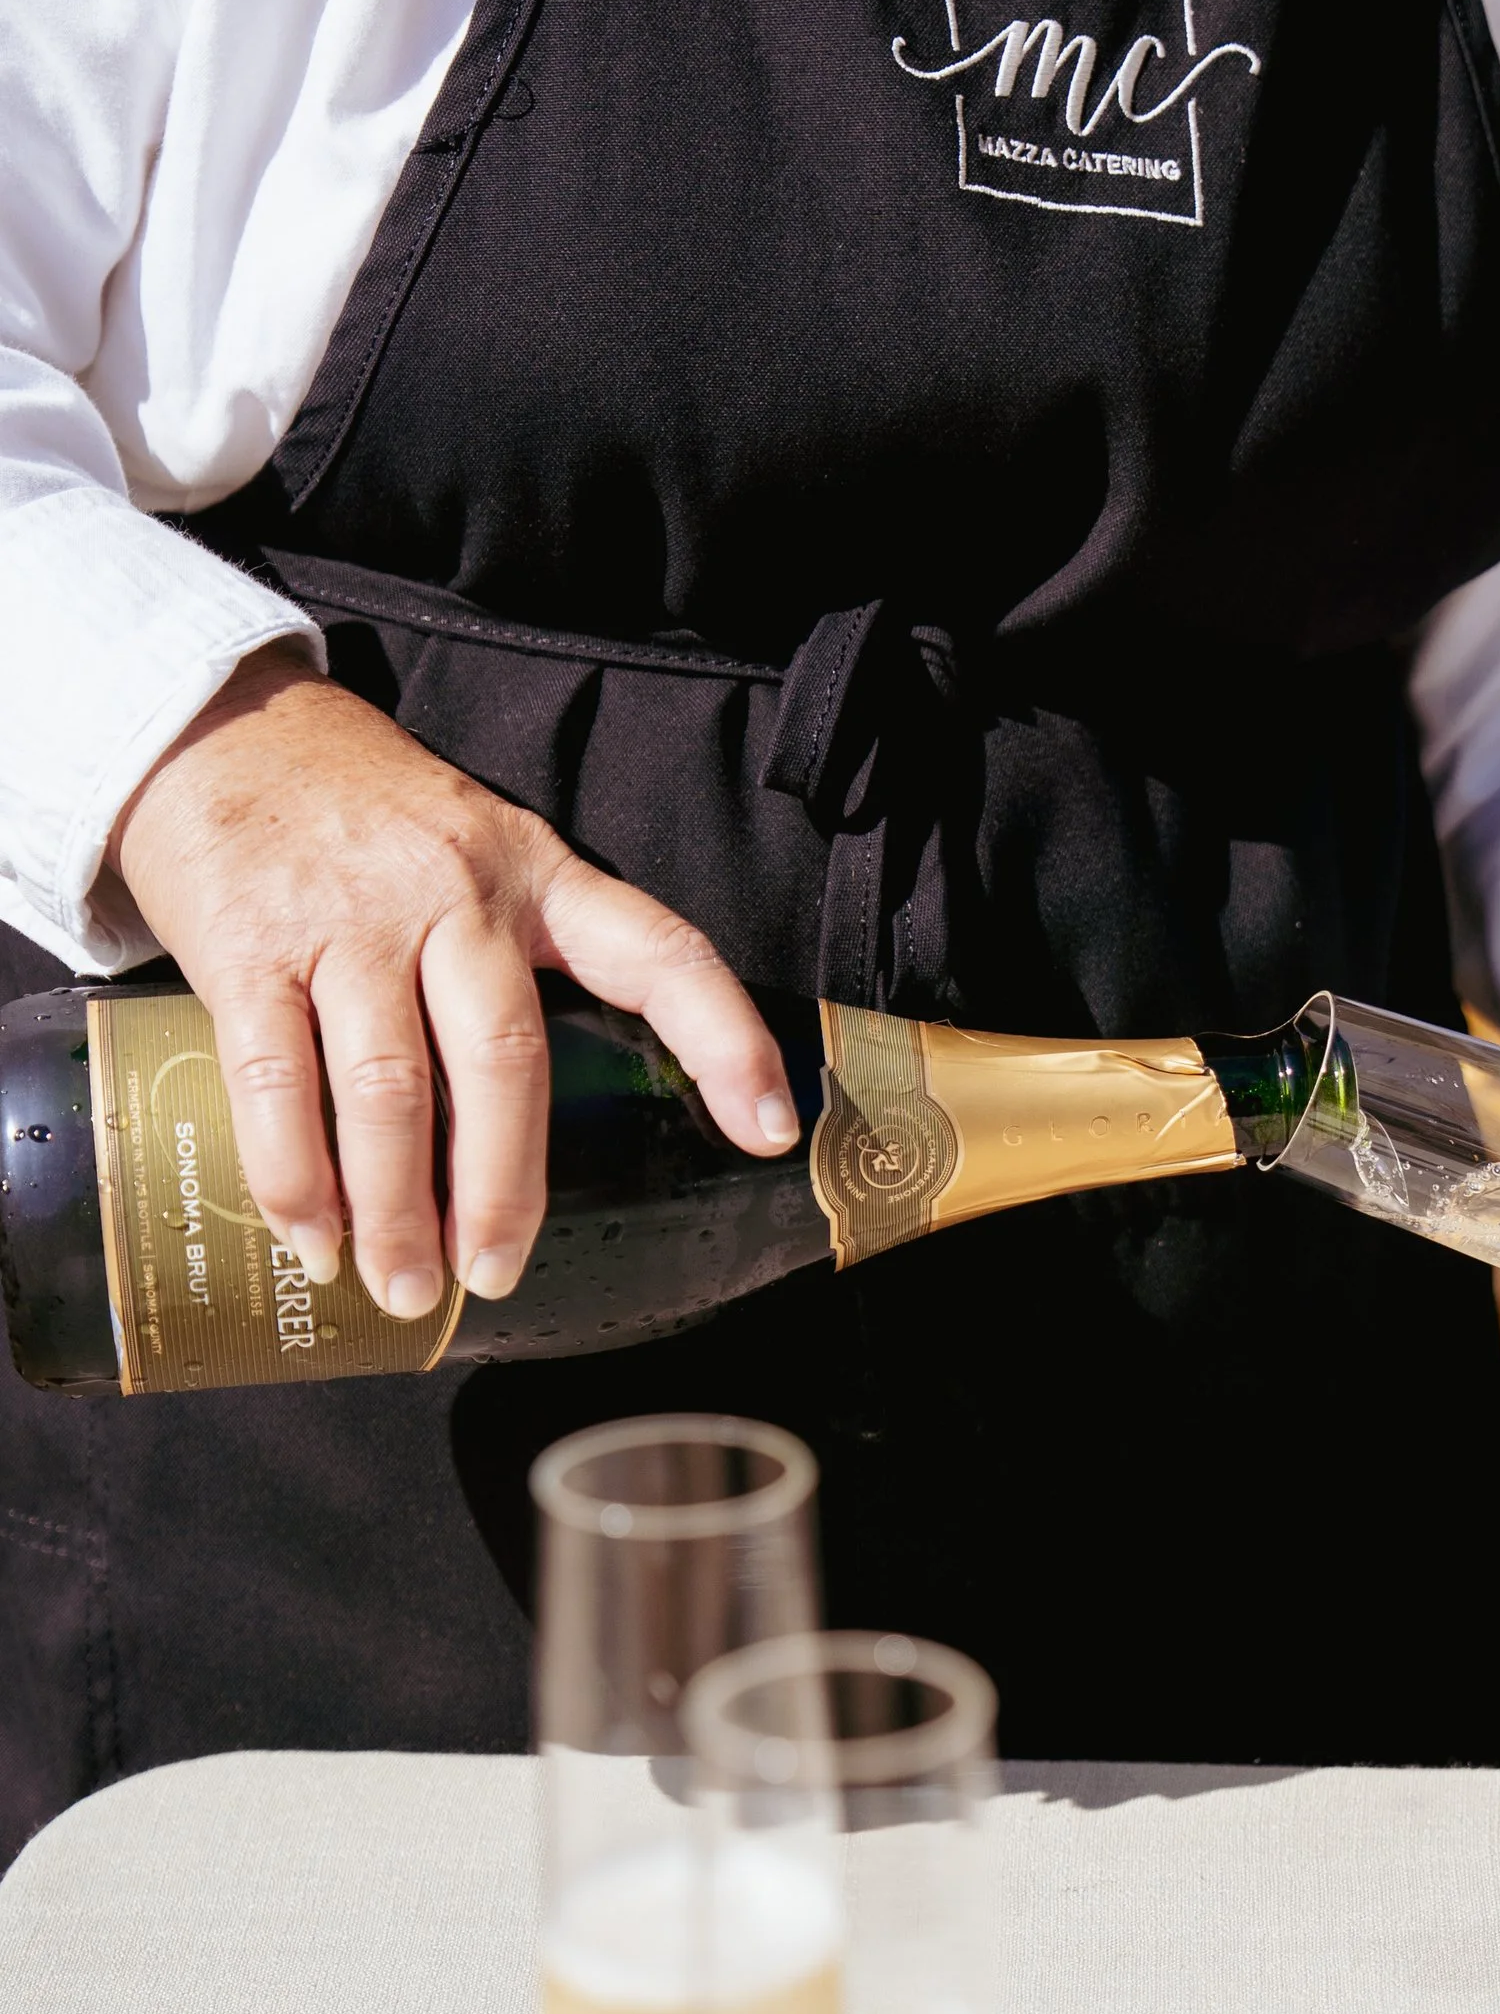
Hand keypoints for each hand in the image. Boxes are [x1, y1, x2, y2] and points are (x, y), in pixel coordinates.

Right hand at [110, 652, 799, 1317]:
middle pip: (505, 1060)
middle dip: (503, 1189)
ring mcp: (347, 919)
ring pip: (391, 1089)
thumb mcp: (477, 853)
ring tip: (403, 1288)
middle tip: (494, 1276)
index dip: (726, 1041)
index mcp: (536, 875)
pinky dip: (296, 1178)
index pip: (659, 954)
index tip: (771, 1129)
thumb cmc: (363, 818)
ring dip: (397, 1209)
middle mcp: (453, 893)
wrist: (213, 725)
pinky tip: (314, 1236)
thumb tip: (537, 1128)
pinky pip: (278, 1083)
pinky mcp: (247, 946)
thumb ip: (521, 961)